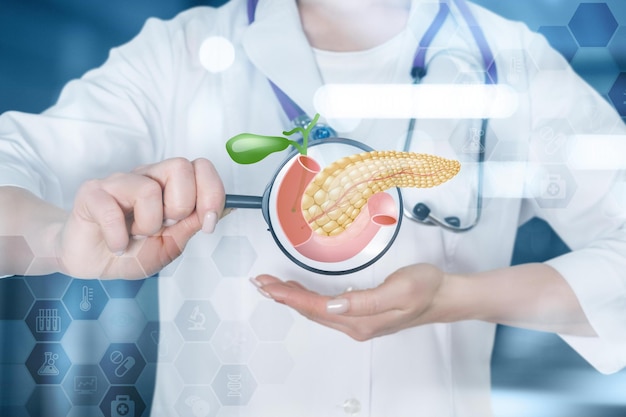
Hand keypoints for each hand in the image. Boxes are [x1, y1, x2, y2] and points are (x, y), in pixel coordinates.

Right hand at [56, 157, 224, 278]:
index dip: (212, 193)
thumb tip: (228, 208)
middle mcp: (147, 177)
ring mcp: (119, 182)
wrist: (93, 262)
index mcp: (170, 185)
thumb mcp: (172, 244)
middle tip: (164, 226)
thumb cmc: (133, 250)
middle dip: (181, 206)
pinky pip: (112, 210)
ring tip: (136, 236)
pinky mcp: (92, 193)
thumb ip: (194, 224)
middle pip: (180, 166)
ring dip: (147, 225)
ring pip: (149, 189)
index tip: (207, 224)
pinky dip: (119, 237)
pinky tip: (117, 245)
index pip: (201, 167)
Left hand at [253, 264, 446, 340]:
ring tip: (272, 286)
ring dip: (293, 298)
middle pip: (310, 311)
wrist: (445, 296)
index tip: (267, 284)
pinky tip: (302, 291)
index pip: (315, 307)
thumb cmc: (425, 288)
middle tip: (260, 282)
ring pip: (316, 311)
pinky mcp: (362, 315)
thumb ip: (365, 301)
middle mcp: (355, 325)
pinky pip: (326, 309)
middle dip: (282, 297)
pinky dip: (308, 299)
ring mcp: (358, 322)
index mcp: (360, 320)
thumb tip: (333, 305)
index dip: (288, 296)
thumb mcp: (398, 290)